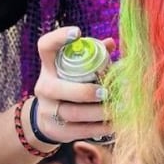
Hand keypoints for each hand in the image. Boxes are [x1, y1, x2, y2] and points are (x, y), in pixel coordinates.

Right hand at [34, 27, 112, 143]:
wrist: (48, 121)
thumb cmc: (69, 87)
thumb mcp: (75, 71)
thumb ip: (93, 57)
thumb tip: (110, 44)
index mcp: (49, 67)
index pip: (45, 47)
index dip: (59, 38)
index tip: (77, 33)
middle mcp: (45, 87)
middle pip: (57, 88)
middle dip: (84, 91)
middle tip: (106, 92)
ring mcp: (48, 111)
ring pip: (72, 112)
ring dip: (99, 112)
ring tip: (119, 109)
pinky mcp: (57, 130)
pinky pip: (80, 130)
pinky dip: (100, 127)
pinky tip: (115, 123)